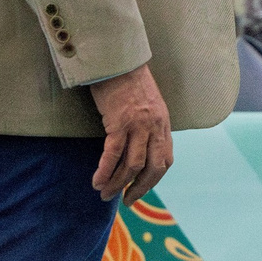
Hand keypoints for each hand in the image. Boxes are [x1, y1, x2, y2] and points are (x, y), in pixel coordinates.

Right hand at [90, 64, 172, 200]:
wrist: (117, 59)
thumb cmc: (128, 81)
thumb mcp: (149, 104)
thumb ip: (149, 125)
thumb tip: (140, 145)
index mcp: (164, 124)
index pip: (165, 160)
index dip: (153, 179)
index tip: (140, 190)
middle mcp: (155, 127)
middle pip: (152, 168)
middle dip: (139, 188)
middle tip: (125, 200)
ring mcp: (138, 125)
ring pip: (132, 165)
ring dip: (117, 183)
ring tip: (104, 194)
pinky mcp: (119, 122)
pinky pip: (112, 154)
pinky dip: (105, 171)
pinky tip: (96, 181)